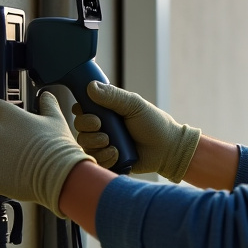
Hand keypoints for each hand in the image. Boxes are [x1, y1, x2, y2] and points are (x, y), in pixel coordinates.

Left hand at [0, 93, 91, 216]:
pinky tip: (2, 176)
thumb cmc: (57, 149)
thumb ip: (48, 104)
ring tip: (11, 166)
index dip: (0, 117)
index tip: (8, 127)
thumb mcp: (56, 121)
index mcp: (8, 114)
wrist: (57, 176)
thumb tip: (45, 95)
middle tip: (13, 151)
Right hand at [71, 81, 200, 182]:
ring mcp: (105, 145)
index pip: (83, 110)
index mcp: (107, 112)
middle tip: (102, 128)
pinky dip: (104, 157)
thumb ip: (112, 96)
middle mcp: (103, 128)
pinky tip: (116, 154)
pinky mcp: (109, 161)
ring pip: (86, 145)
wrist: (168, 149)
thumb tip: (90, 86)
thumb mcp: (134, 105)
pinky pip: (96, 161)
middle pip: (80, 128)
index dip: (81, 112)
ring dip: (96, 144)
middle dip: (87, 128)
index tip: (90, 113)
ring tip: (113, 145)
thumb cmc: (153, 123)